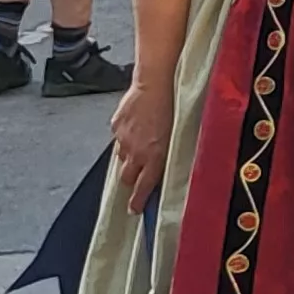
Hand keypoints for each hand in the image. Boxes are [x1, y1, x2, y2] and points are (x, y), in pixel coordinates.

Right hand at [111, 79, 172, 211]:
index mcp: (154, 158)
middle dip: (131, 180)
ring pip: (122, 156)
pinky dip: (125, 135)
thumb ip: (167, 156)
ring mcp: (123, 139)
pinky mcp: (116, 125)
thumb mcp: (177, 138)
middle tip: (136, 177)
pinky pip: (118, 137)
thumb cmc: (174, 108)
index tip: (135, 210)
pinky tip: (136, 126)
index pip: (143, 188)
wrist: (156, 83)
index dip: (138, 202)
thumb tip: (163, 170)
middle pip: (127, 177)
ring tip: (140, 144)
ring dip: (129, 156)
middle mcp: (136, 152)